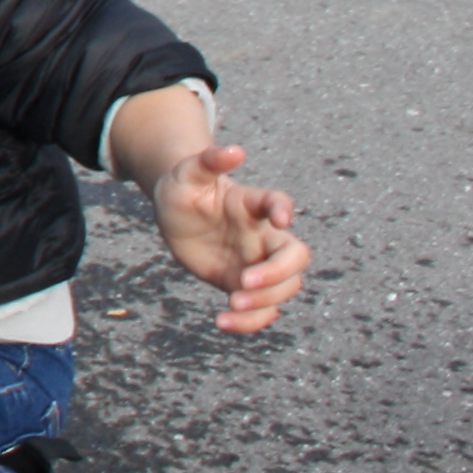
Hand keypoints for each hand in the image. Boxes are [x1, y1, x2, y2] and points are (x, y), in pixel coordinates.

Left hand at [151, 144, 310, 333]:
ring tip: (231, 304)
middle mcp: (262, 235)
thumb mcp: (186, 173)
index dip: (284, 209)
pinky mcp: (243, 284)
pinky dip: (251, 321)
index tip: (280, 220)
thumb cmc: (185, 188)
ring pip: (285, 287)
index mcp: (251, 204)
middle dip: (278, 273)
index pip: (279, 202)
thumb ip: (208, 161)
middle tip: (243, 281)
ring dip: (265, 301)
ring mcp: (257, 262)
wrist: (177, 213)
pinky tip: (223, 321)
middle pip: (295, 256)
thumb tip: (234, 151)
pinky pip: (262, 309)